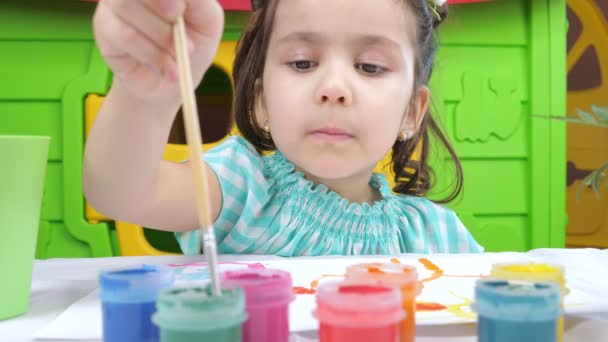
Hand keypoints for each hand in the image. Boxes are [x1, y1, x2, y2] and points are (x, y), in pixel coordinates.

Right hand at [93, 0, 223, 102]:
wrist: (174, 80)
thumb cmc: (192, 42)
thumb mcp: (207, 19)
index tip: (179, 7)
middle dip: (163, 5)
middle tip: (181, 27)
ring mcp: (115, 2)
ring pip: (128, 7)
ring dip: (162, 38)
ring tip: (179, 60)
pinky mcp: (104, 26)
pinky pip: (124, 34)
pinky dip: (151, 54)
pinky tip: (168, 69)